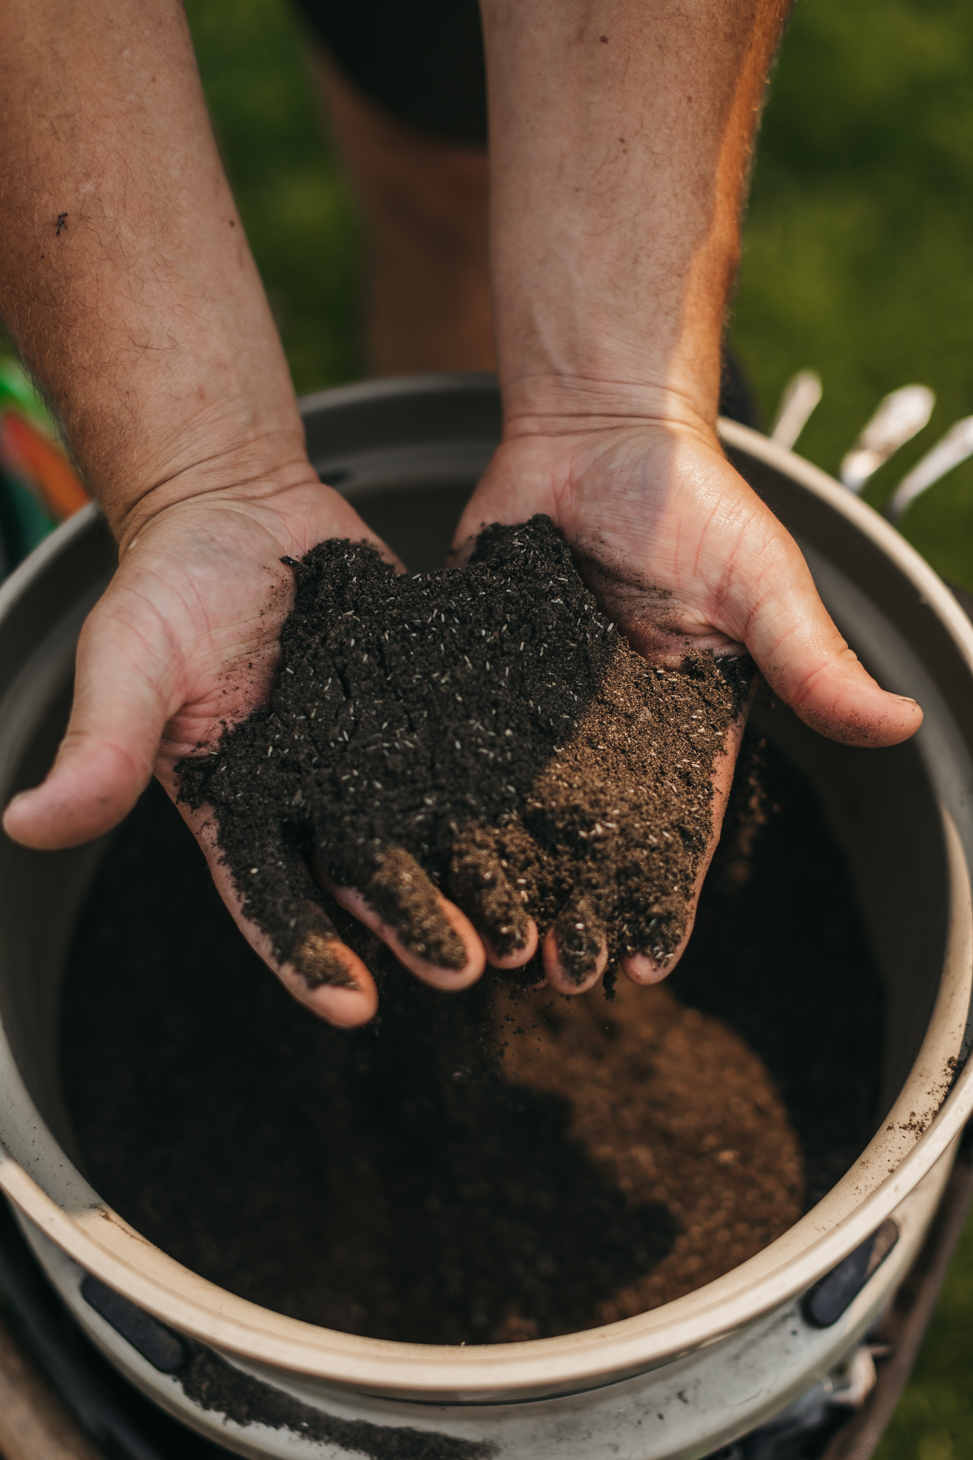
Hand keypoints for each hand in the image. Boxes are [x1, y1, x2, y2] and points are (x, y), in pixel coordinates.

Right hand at [1, 470, 503, 1027]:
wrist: (234, 505)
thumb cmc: (167, 585)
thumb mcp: (127, 663)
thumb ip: (100, 747)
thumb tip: (24, 825)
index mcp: (239, 807)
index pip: (268, 897)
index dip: (306, 952)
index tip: (352, 1004)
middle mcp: (310, 796)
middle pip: (364, 877)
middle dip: (411, 926)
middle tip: (467, 968)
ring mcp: (369, 753)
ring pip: (424, 830)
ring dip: (468, 877)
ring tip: (524, 924)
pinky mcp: (419, 706)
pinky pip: (462, 754)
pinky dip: (498, 792)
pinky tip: (547, 824)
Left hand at [451, 406, 922, 993]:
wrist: (594, 427)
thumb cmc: (691, 499)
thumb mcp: (760, 584)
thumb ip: (812, 659)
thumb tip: (902, 722)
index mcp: (684, 721)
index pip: (677, 826)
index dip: (662, 896)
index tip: (643, 965)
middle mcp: (611, 725)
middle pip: (593, 835)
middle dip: (576, 904)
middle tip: (553, 975)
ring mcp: (541, 701)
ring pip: (521, 804)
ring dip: (509, 872)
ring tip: (485, 938)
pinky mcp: (479, 667)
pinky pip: (462, 738)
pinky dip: (447, 793)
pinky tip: (426, 849)